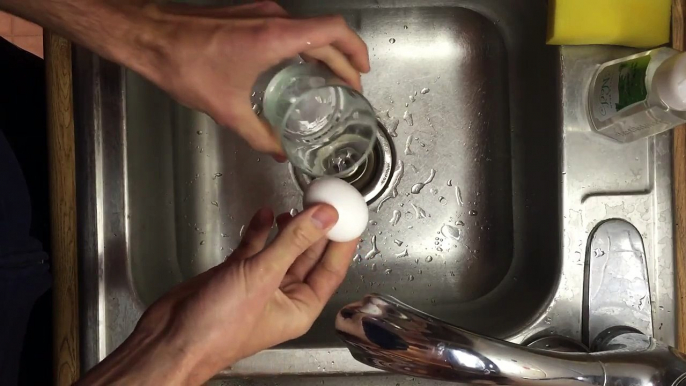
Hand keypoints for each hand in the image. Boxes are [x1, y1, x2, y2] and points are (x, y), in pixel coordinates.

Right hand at [77, 205, 358, 384]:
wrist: (171, 338)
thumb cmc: (217, 328)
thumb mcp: (263, 277)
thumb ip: (294, 242)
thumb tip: (324, 216)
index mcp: (300, 306)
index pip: (332, 268)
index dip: (342, 241)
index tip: (350, 214)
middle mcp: (283, 295)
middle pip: (309, 255)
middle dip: (317, 227)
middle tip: (324, 198)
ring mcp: (259, 283)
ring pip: (282, 248)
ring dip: (289, 226)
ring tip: (298, 202)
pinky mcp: (236, 274)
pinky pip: (255, 247)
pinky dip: (259, 230)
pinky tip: (264, 214)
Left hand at [131, 1, 370, 156]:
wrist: (150, 35)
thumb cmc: (184, 63)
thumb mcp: (227, 108)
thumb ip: (259, 134)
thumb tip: (278, 150)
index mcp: (275, 37)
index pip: (334, 31)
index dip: (356, 50)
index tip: (362, 71)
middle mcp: (273, 18)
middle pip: (325, 34)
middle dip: (343, 60)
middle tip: (349, 88)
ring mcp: (261, 12)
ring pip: (307, 30)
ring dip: (323, 53)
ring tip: (328, 81)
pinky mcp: (248, 15)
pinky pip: (287, 29)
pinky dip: (301, 47)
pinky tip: (295, 71)